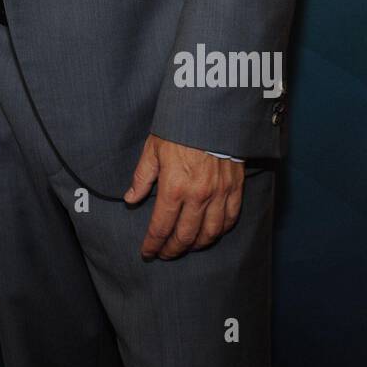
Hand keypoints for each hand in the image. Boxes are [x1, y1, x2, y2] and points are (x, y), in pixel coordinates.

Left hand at [124, 134, 243, 259]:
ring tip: (186, 246)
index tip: (147, 252)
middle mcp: (198, 196)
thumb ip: (142, 177)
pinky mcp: (235, 189)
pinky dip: (219, 231)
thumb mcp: (153, 149)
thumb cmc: (179, 129)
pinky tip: (211, 233)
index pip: (161, 227)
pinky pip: (229, 219)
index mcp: (174, 187)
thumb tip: (131, 198)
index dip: (153, 244)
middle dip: (173, 249)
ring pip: (209, 233)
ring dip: (196, 245)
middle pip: (185, 236)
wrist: (212, 113)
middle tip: (165, 253)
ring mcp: (219, 194)